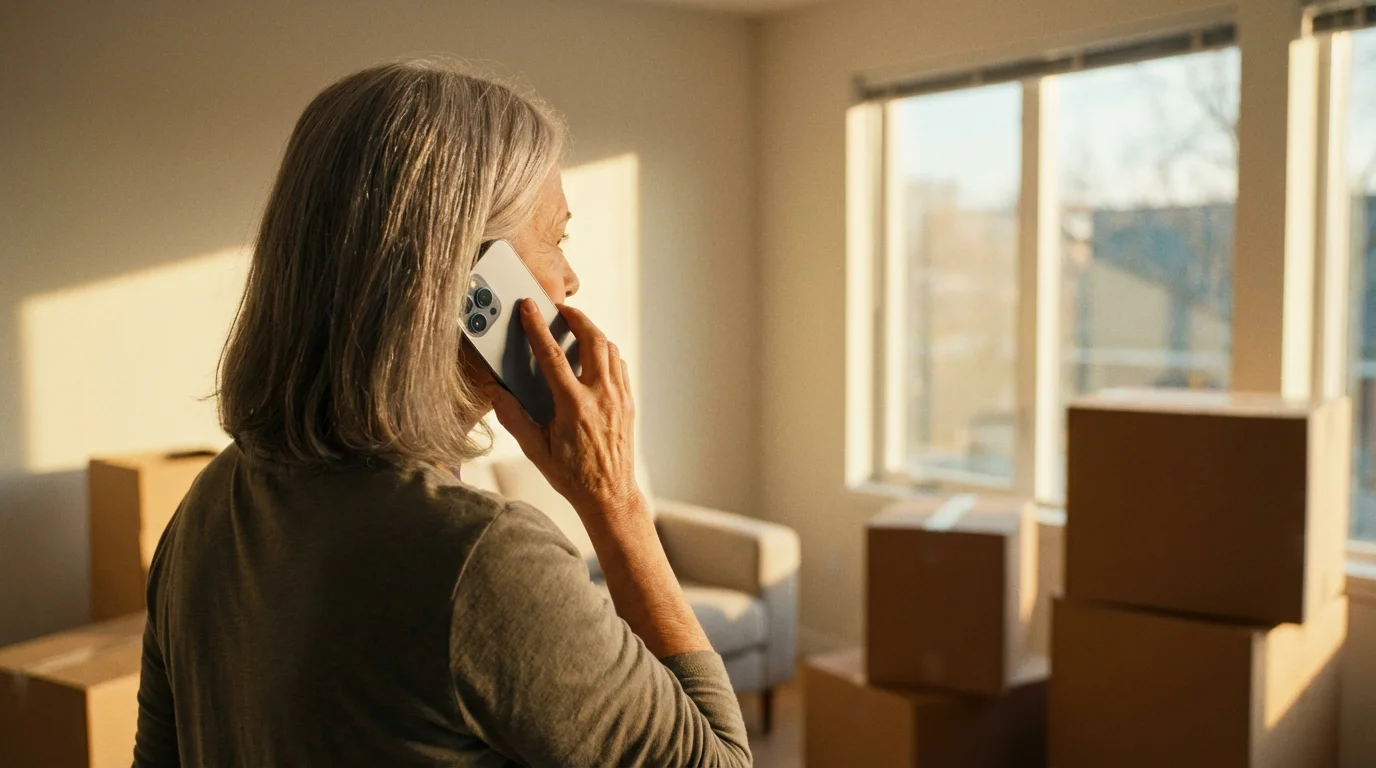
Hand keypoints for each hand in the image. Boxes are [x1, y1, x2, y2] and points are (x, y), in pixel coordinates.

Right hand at [483, 300, 643, 522]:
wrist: (609, 495)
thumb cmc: (571, 476)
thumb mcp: (535, 450)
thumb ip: (513, 417)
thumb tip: (494, 391)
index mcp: (574, 406)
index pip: (552, 355)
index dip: (538, 326)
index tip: (530, 307)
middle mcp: (600, 396)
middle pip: (592, 339)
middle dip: (576, 317)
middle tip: (560, 309)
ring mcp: (618, 398)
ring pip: (610, 349)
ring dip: (593, 332)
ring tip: (576, 327)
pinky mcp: (628, 403)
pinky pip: (619, 365)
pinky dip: (606, 351)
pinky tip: (594, 354)